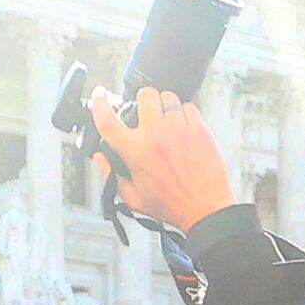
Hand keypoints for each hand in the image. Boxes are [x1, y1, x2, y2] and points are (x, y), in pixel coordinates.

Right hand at [91, 88, 237, 231]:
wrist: (205, 209)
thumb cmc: (172, 205)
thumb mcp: (133, 198)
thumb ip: (111, 175)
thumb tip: (100, 157)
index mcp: (136, 152)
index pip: (108, 121)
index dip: (99, 104)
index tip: (99, 97)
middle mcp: (156, 136)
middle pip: (144, 95)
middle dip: (142, 100)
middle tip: (145, 111)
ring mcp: (179, 130)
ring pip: (167, 97)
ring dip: (164, 105)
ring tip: (166, 121)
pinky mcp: (199, 129)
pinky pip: (189, 106)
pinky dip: (184, 113)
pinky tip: (183, 127)